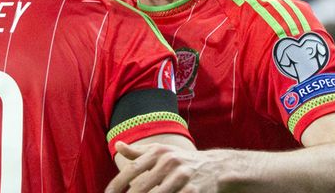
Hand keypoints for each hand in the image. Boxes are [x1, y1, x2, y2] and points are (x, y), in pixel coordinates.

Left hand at [107, 142, 226, 192]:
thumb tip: (118, 145)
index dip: (117, 184)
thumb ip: (139, 152)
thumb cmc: (183, 161)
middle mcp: (170, 162)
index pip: (132, 169)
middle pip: (142, 186)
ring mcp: (182, 177)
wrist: (217, 167)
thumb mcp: (162, 152)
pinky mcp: (194, 191)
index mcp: (159, 152)